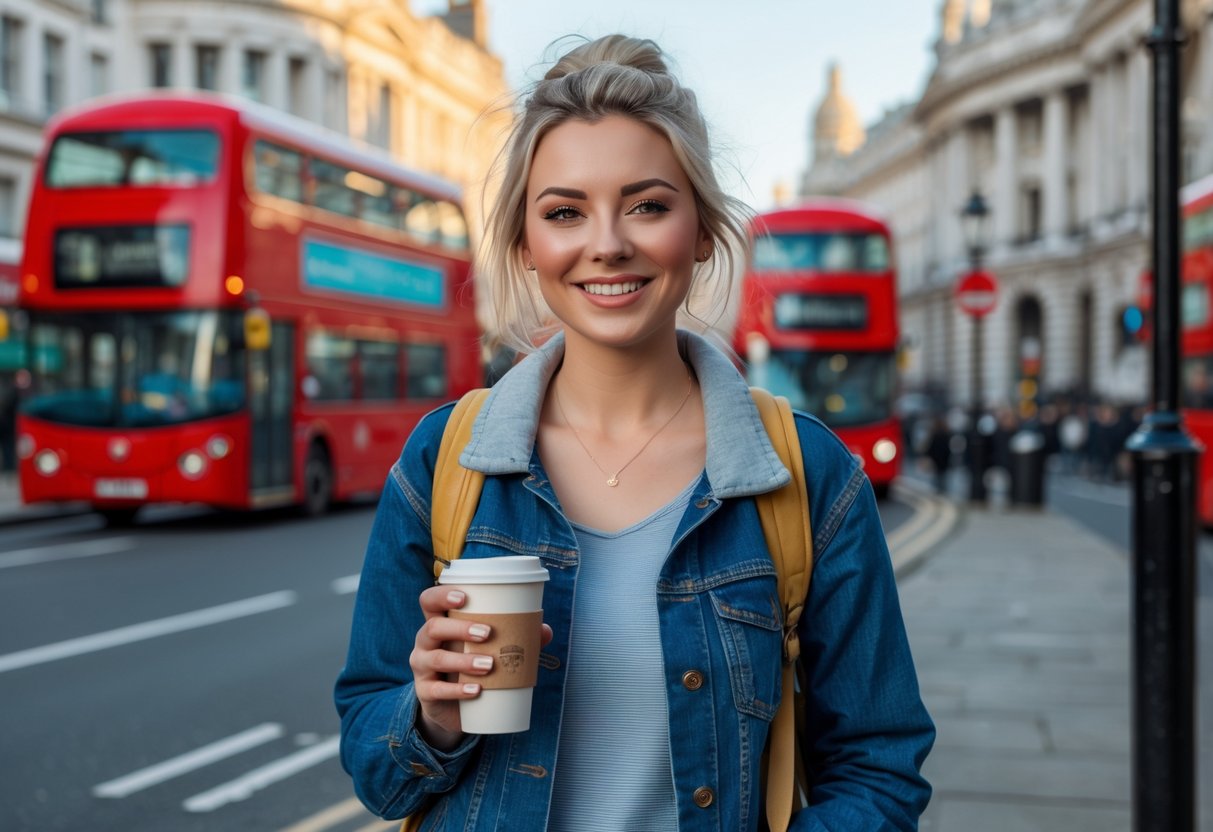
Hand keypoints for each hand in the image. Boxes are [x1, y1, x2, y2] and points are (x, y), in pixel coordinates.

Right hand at [410, 586, 552, 750]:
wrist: (455, 708)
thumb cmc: (472, 666)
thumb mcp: (489, 649)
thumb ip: (516, 638)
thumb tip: (545, 631)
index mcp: (440, 624)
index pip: (429, 601)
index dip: (442, 595)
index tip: (464, 597)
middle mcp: (426, 642)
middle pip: (433, 627)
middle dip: (459, 628)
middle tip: (487, 633)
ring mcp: (422, 667)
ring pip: (436, 658)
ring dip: (463, 660)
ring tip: (489, 664)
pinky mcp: (425, 692)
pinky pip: (436, 690)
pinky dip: (456, 690)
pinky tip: (475, 690)